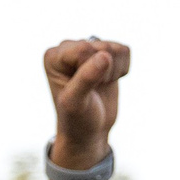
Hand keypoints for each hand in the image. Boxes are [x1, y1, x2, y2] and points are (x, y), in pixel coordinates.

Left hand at [44, 38, 129, 167]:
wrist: (89, 132)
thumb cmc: (77, 119)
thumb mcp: (76, 103)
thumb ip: (86, 78)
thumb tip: (105, 56)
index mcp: (54, 56)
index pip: (84, 49)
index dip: (91, 72)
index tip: (84, 90)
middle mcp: (68, 47)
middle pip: (102, 47)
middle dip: (104, 72)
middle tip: (93, 90)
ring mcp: (88, 48)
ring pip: (116, 49)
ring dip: (113, 72)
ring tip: (99, 86)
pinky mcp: (105, 52)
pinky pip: (125, 51)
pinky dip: (122, 69)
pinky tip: (108, 81)